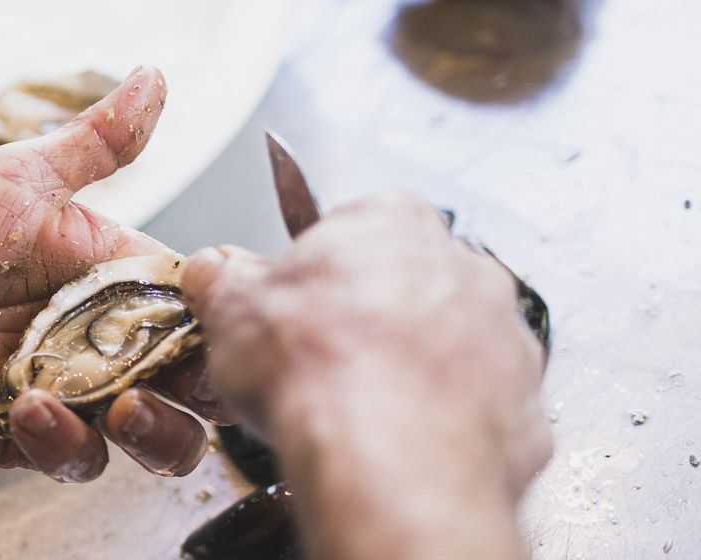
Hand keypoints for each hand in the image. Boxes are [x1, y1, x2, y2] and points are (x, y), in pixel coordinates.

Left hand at [0, 66, 228, 481]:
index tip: (226, 313)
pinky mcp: (35, 442)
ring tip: (122, 407)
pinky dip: (62, 440)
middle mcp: (117, 351)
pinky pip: (77, 458)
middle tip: (184, 377)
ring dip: (155, 432)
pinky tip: (29, 407)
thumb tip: (153, 77)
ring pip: (161, 444)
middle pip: (203, 392)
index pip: (209, 315)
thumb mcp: (24, 180)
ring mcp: (81, 402)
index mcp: (129, 288)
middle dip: (208, 393)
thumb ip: (97, 145)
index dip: (229, 321)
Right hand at [179, 193, 550, 495]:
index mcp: (393, 223)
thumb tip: (214, 272)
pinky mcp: (524, 408)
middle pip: (408, 286)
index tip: (290, 306)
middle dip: (370, 321)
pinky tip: (400, 446)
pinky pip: (478, 411)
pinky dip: (443, 427)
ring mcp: (504, 340)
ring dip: (412, 373)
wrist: (384, 459)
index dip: (315, 272)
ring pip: (450, 349)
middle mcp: (464, 269)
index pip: (353, 227)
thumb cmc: (317, 372)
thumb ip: (224, 280)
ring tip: (359, 414)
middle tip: (320, 364)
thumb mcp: (230, 310)